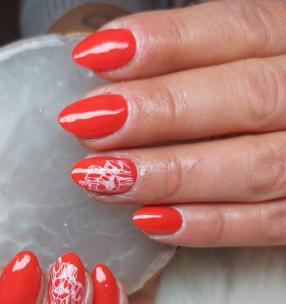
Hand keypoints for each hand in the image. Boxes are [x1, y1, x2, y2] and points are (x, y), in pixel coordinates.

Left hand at [60, 0, 285, 246]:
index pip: (237, 28)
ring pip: (253, 167)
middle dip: (159, 111)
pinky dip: (206, 226)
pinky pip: (266, 225)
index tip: (94, 56)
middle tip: (88, 124)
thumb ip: (193, 61)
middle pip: (246, 97)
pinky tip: (147, 220)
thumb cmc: (262, 94)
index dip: (165, 42)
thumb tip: (108, 68)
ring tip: (100, 178)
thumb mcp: (243, 58)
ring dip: (169, 175)